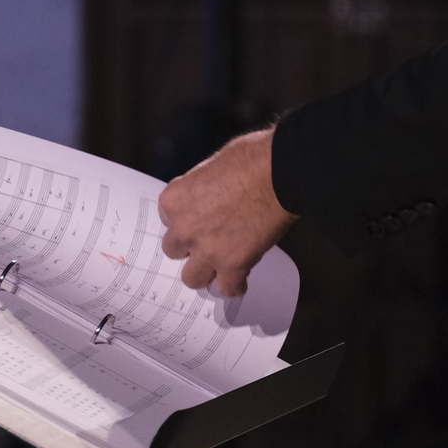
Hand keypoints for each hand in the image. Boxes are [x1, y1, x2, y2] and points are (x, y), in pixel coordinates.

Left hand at [159, 128, 297, 297]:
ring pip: (192, 278)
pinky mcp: (233, 265)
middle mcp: (184, 228)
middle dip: (190, 247)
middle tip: (209, 240)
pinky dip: (235, 285)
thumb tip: (206, 198)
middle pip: (173, 251)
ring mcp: (207, 250)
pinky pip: (227, 288)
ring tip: (220, 265)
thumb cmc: (250, 159)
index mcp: (173, 200)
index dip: (186, 220)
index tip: (199, 220)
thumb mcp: (210, 167)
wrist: (280, 173)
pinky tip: (241, 278)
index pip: (168, 221)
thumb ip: (199, 190)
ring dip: (206, 272)